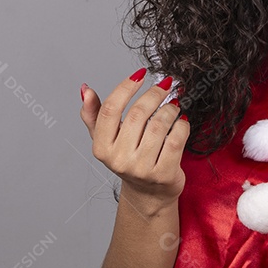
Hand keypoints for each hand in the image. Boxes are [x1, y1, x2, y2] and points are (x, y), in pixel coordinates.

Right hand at [79, 69, 190, 207]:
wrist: (148, 193)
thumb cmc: (128, 159)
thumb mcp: (106, 139)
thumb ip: (94, 114)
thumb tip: (85, 90)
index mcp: (101, 148)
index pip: (110, 110)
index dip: (126, 87)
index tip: (141, 74)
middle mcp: (119, 160)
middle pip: (138, 114)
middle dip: (155, 94)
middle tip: (165, 85)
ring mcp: (141, 169)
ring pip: (160, 124)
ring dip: (170, 109)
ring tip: (173, 105)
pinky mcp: (163, 174)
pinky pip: (176, 139)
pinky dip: (182, 125)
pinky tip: (180, 121)